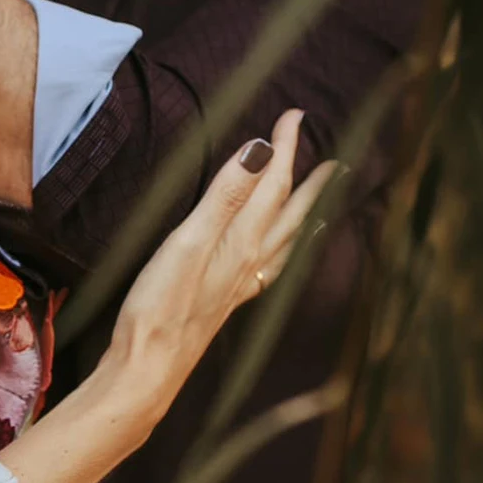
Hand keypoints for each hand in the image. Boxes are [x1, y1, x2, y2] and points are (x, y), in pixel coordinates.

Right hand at [105, 109, 336, 414]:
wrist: (148, 368)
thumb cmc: (160, 308)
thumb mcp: (187, 241)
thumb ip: (224, 195)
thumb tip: (260, 150)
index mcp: (242, 243)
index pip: (273, 185)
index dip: (285, 147)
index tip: (294, 114)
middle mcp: (249, 263)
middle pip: (290, 215)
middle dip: (309, 184)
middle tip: (334, 163)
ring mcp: (240, 286)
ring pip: (284, 245)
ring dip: (305, 221)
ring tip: (322, 208)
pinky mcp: (224, 304)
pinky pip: (269, 270)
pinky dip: (282, 255)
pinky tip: (275, 260)